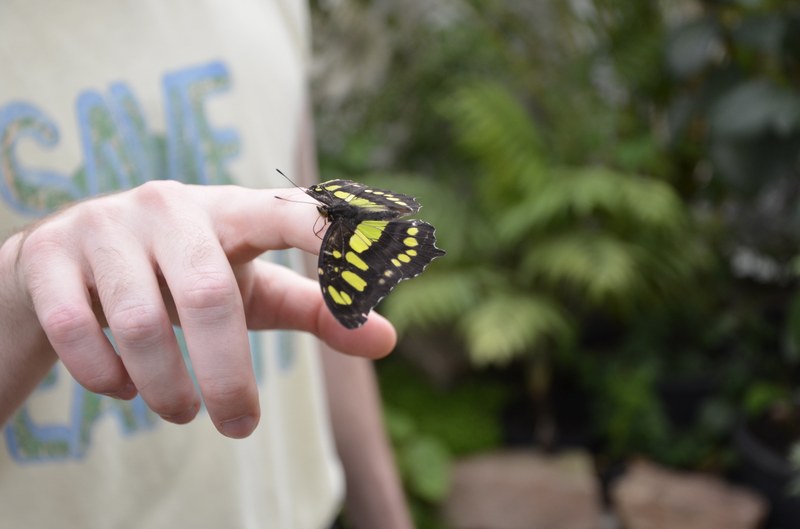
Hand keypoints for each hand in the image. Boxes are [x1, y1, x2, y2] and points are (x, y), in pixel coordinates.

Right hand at [0, 180, 395, 436]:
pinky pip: (77, 329)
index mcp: (230, 210)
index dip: (326, 231)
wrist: (71, 260)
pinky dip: (106, 376)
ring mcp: (105, 225)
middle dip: (227, 376)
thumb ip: (317, 309)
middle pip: (210, 295)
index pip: (287, 211)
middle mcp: (169, 207)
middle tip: (240, 426)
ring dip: (167, 387)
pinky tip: (122, 388)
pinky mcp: (50, 255)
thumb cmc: (185, 273)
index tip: (372, 256)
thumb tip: (388, 341)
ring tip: (182, 412)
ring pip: (141, 321)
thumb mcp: (252, 287)